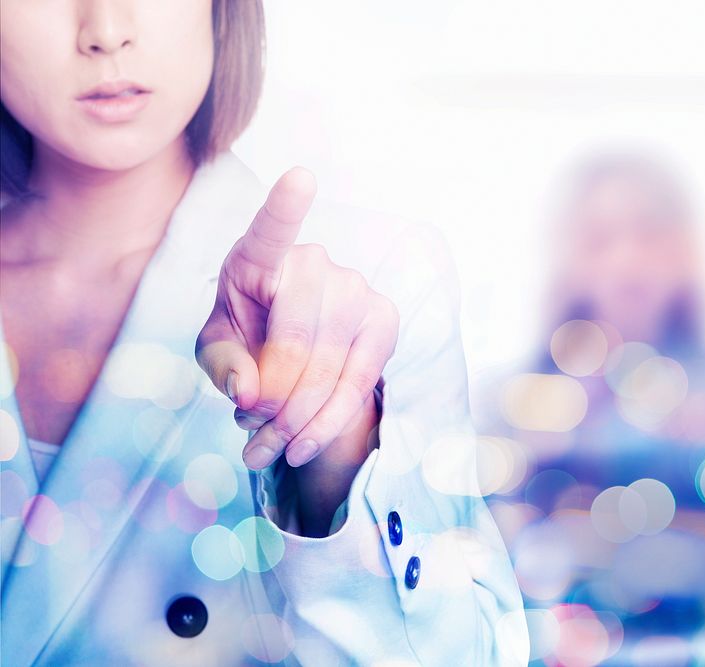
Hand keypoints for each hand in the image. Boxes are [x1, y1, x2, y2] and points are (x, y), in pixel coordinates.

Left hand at [195, 168, 399, 471]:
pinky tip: (304, 444)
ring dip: (296, 421)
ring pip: (328, 369)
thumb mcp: (216, 351)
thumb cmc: (245, 339)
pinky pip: (358, 380)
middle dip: (272, 403)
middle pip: (295, 342)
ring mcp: (355, 288)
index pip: (273, 228)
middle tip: (251, 439)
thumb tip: (249, 392)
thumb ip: (222, 365)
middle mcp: (314, 262)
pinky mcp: (383, 319)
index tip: (301, 178)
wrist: (294, 358)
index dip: (287, 206)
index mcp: (259, 255)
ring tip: (267, 450)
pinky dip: (329, 422)